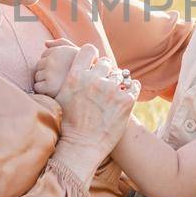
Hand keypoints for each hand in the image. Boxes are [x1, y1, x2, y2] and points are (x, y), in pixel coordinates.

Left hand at [33, 38, 80, 97]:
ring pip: (37, 76)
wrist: (94, 86)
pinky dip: (43, 91)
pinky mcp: (49, 86)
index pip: (44, 54)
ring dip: (44, 81)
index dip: (52, 63)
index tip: (62, 69)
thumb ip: (62, 44)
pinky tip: (55, 92)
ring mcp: (51, 73)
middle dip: (46, 71)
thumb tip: (45, 43)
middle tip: (60, 78)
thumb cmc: (86, 68)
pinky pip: (38, 87)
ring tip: (58, 85)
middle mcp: (53, 59)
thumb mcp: (78, 52)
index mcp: (60, 50)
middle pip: (39, 65)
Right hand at [53, 43, 140, 158]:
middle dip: (105, 72)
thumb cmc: (69, 124)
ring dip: (118, 82)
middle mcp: (93, 79)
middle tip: (104, 85)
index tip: (93, 65)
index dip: (92, 56)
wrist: (82, 146)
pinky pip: (134, 85)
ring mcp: (111, 89)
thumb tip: (75, 67)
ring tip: (114, 95)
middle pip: (106, 62)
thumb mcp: (61, 97)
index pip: (89, 50)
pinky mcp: (126, 100)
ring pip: (120, 75)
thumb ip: (69, 78)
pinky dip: (132, 90)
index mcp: (76, 76)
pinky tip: (126, 97)